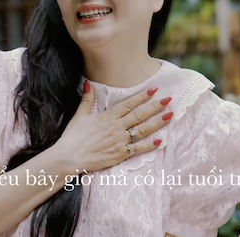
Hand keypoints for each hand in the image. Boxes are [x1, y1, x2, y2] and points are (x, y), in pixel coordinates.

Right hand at [52, 80, 172, 172]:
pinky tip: (161, 140)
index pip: (128, 104)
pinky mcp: (120, 154)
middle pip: (139, 115)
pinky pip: (138, 148)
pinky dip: (150, 145)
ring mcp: (120, 141)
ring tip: (169, 115)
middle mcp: (116, 127)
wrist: (70, 157)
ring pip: (142, 129)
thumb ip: (87, 99)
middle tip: (168, 99)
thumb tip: (87, 82)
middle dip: (155, 106)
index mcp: (107, 116)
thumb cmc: (73, 137)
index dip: (142, 96)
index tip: (154, 89)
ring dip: (157, 122)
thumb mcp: (79, 115)